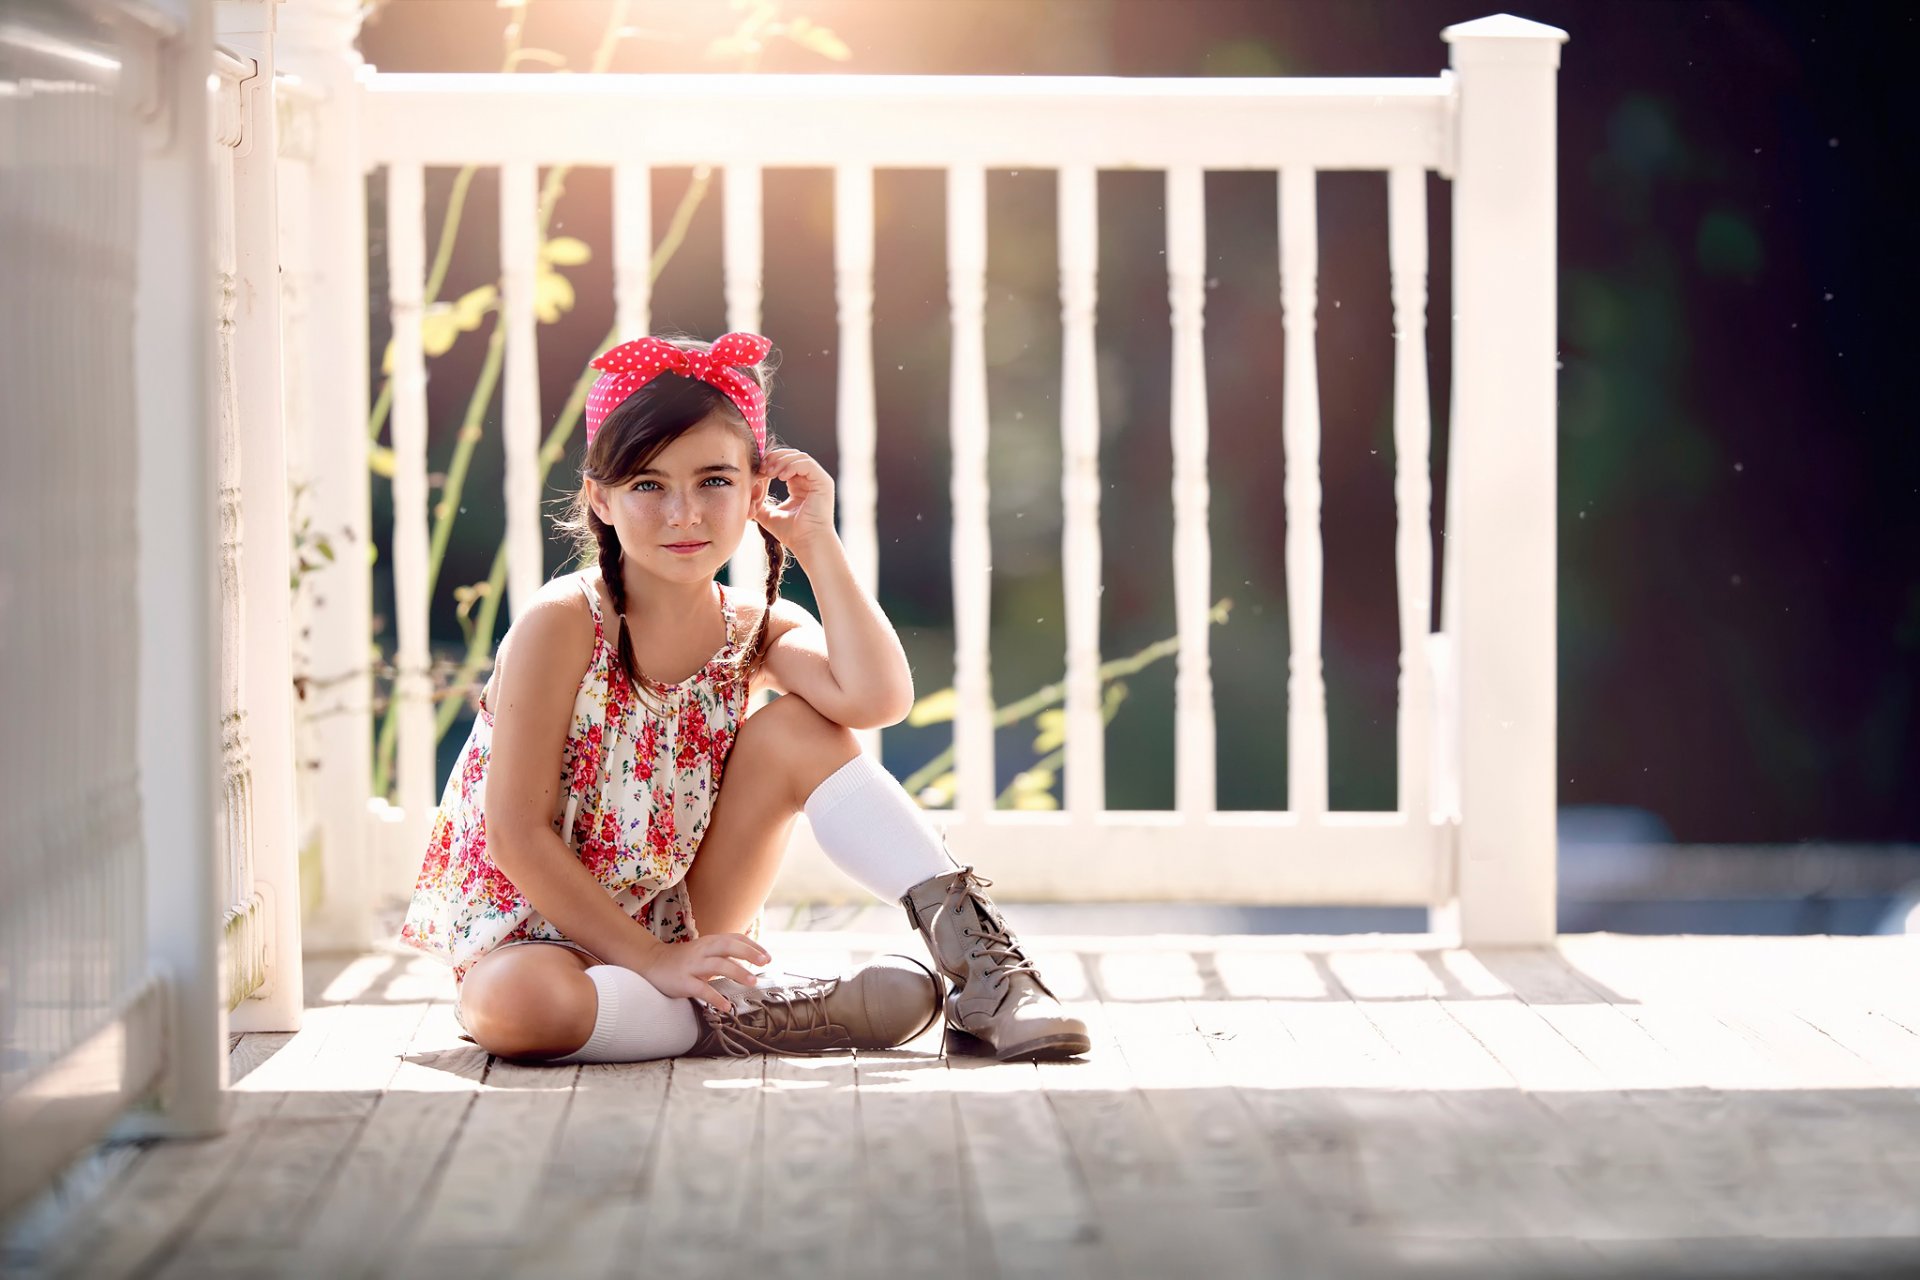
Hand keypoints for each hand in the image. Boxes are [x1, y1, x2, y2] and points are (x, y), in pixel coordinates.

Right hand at [637, 933, 771, 1012]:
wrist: (652, 963)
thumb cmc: (684, 959)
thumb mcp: (705, 950)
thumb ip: (724, 950)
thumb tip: (751, 954)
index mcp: (709, 942)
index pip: (734, 938)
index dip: (752, 946)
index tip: (768, 957)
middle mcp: (702, 950)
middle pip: (728, 946)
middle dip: (748, 953)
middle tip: (765, 962)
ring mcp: (692, 965)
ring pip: (718, 964)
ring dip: (737, 972)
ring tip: (752, 982)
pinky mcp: (683, 981)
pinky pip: (702, 989)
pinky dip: (716, 998)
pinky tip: (727, 1006)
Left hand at [754, 447, 836, 557]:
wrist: (807, 543)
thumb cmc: (792, 533)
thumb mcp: (769, 515)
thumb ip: (760, 503)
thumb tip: (746, 495)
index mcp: (799, 485)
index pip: (785, 463)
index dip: (770, 462)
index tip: (758, 471)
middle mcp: (810, 480)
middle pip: (792, 455)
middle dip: (775, 459)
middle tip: (762, 468)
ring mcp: (818, 480)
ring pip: (799, 456)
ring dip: (781, 461)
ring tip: (770, 472)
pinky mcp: (823, 481)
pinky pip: (807, 464)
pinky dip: (792, 466)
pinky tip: (781, 476)